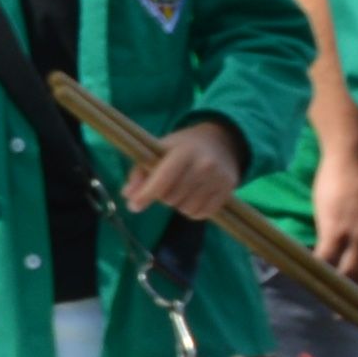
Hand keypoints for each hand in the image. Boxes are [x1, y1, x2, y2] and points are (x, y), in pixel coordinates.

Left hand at [124, 114, 248, 225]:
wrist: (220, 142)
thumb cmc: (182, 147)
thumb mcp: (158, 150)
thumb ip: (140, 172)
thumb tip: (128, 195)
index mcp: (184, 151)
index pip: (163, 179)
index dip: (146, 195)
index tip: (134, 206)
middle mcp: (205, 165)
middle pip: (171, 198)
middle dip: (162, 196)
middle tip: (166, 184)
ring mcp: (219, 179)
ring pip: (186, 209)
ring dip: (178, 204)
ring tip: (181, 189)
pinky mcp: (228, 191)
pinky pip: (202, 214)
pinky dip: (193, 211)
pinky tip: (193, 196)